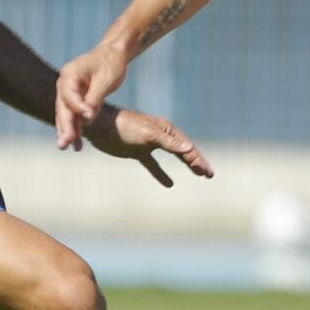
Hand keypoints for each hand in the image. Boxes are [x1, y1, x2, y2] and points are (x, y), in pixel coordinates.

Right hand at [55, 44, 128, 150]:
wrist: (112, 55)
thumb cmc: (110, 64)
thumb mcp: (105, 80)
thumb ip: (94, 99)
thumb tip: (86, 119)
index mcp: (70, 74)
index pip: (69, 95)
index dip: (77, 108)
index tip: (86, 119)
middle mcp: (64, 83)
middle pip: (63, 108)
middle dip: (64, 126)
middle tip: (64, 144)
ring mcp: (68, 92)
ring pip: (65, 114)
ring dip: (67, 131)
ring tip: (68, 147)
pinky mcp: (75, 99)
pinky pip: (73, 116)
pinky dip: (75, 128)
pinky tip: (77, 144)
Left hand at [83, 103, 213, 186]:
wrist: (99, 126)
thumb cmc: (124, 126)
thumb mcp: (148, 134)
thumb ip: (168, 142)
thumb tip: (189, 149)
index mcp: (165, 130)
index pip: (186, 146)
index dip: (198, 159)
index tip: (207, 172)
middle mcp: (160, 136)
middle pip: (183, 151)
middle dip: (197, 161)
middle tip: (209, 174)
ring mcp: (149, 144)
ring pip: (172, 156)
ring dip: (185, 164)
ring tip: (198, 174)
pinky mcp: (136, 152)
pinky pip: (153, 165)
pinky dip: (160, 174)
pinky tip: (169, 184)